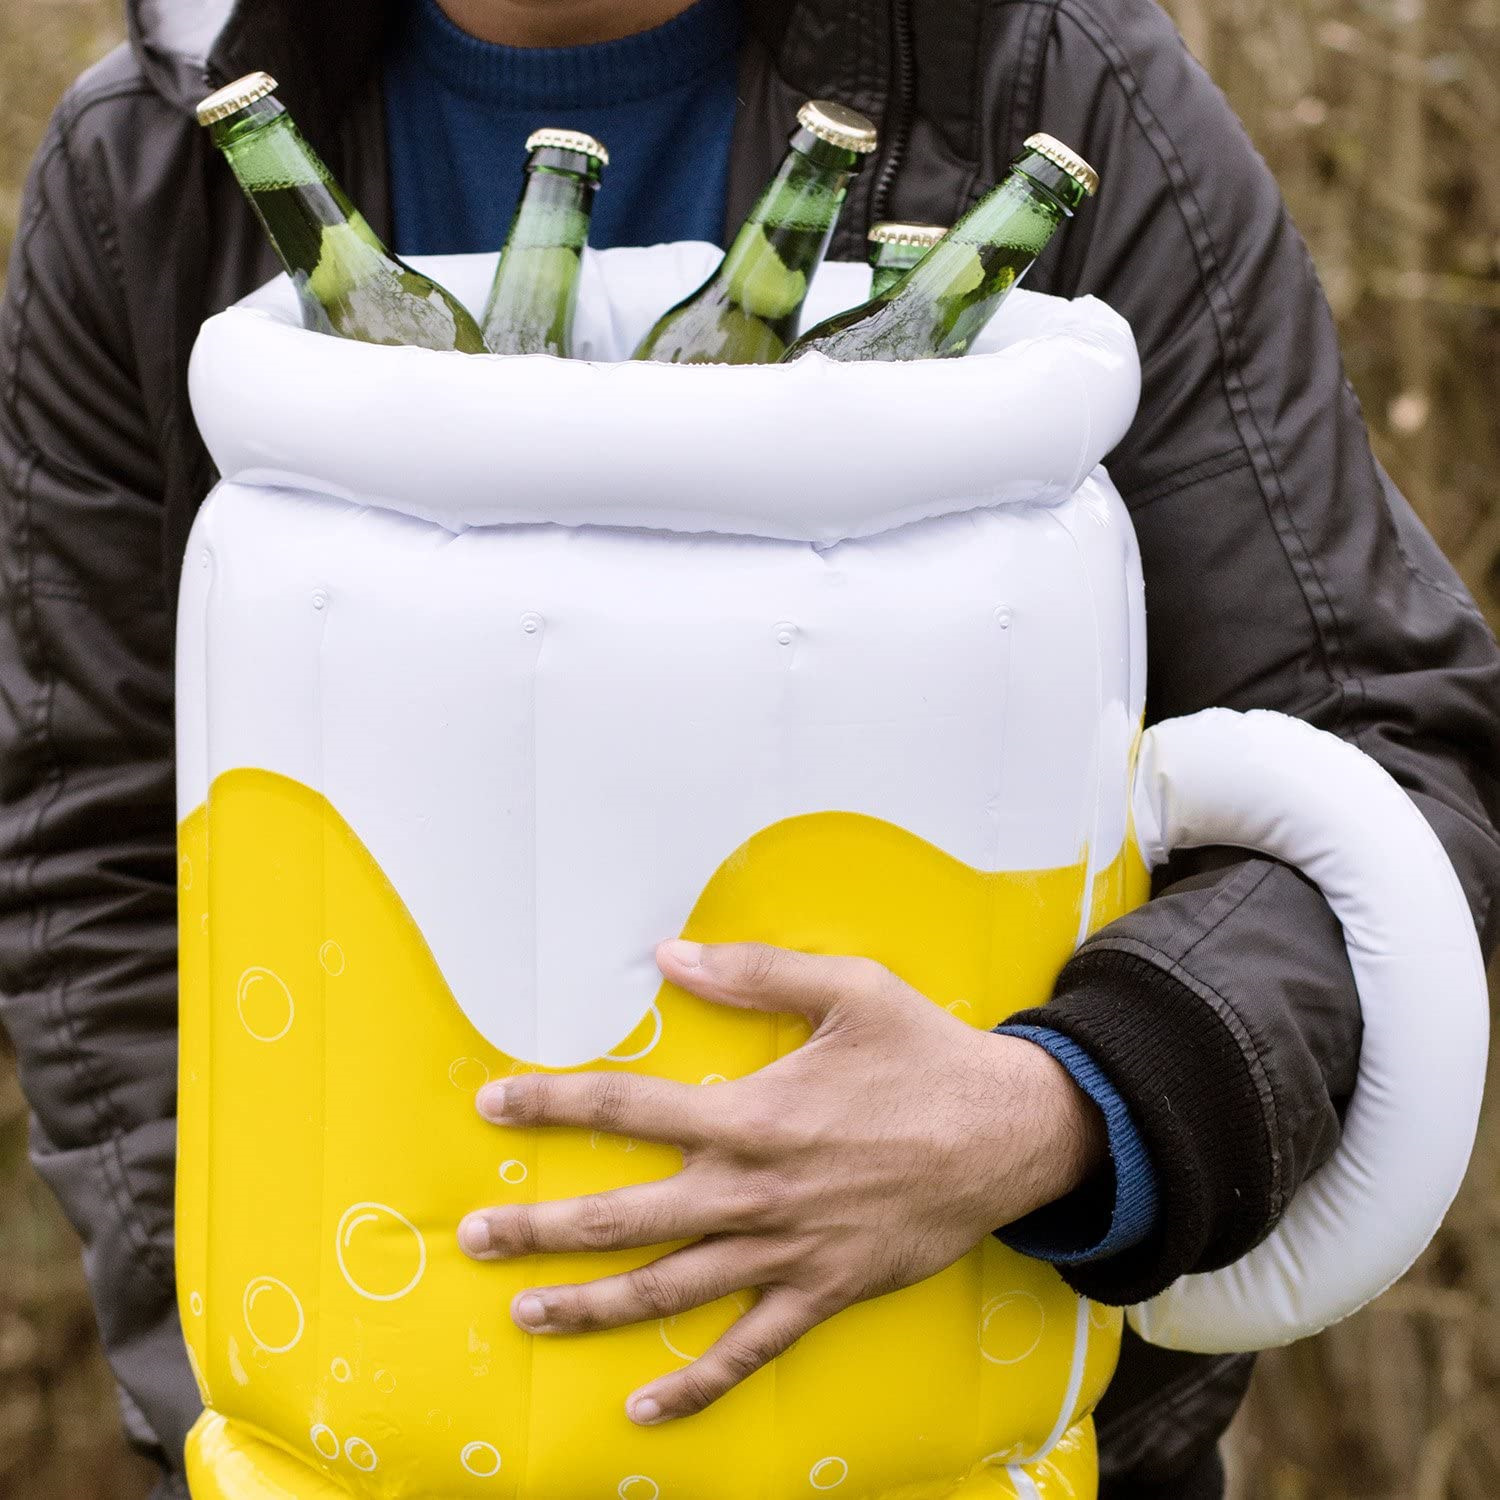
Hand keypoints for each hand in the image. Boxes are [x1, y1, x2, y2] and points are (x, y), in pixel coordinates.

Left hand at [458, 940, 1104, 1424]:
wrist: (1012, 1133)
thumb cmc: (926, 1054)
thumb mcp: (850, 989)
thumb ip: (754, 971)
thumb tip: (668, 954)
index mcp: (755, 1113)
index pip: (628, 1107)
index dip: (552, 1104)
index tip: (492, 1106)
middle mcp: (757, 1190)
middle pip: (627, 1216)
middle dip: (543, 1228)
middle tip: (474, 1238)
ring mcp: (788, 1252)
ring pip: (670, 1289)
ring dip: (591, 1305)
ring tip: (525, 1313)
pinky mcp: (824, 1293)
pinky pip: (750, 1351)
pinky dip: (696, 1386)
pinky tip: (644, 1409)